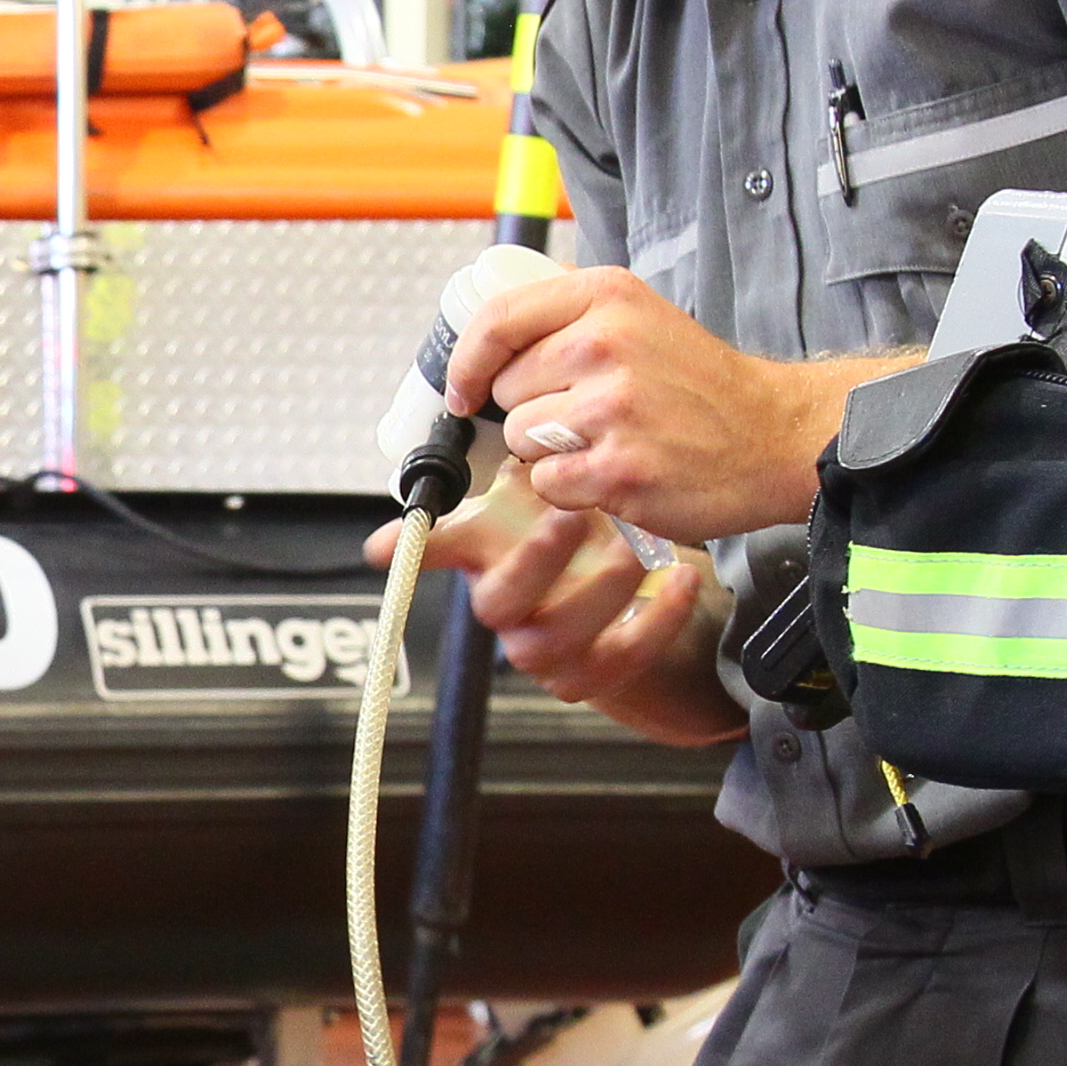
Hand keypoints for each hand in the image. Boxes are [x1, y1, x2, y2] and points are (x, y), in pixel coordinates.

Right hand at [367, 468, 745, 746]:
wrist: (651, 603)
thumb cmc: (595, 541)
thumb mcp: (559, 491)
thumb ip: (536, 456)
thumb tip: (512, 387)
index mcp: (490, 558)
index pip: (434, 553)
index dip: (408, 549)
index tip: (383, 546)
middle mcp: (509, 609)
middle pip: (494, 604)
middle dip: (533, 560)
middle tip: (572, 516)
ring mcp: (545, 651)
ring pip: (549, 642)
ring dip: (597, 591)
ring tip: (641, 548)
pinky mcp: (592, 678)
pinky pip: (617, 659)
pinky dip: (656, 621)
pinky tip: (683, 578)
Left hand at [441, 268, 898, 544]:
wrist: (773, 435)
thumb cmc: (701, 385)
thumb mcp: (641, 317)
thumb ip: (571, 318)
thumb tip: (490, 338)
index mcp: (605, 297)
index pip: (498, 320)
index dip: (468, 362)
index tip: (465, 388)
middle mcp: (605, 343)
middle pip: (507, 390)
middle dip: (533, 411)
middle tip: (589, 417)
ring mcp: (611, 407)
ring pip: (522, 439)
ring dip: (550, 453)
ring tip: (606, 444)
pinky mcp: (619, 467)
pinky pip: (548, 483)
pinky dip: (572, 488)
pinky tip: (614, 473)